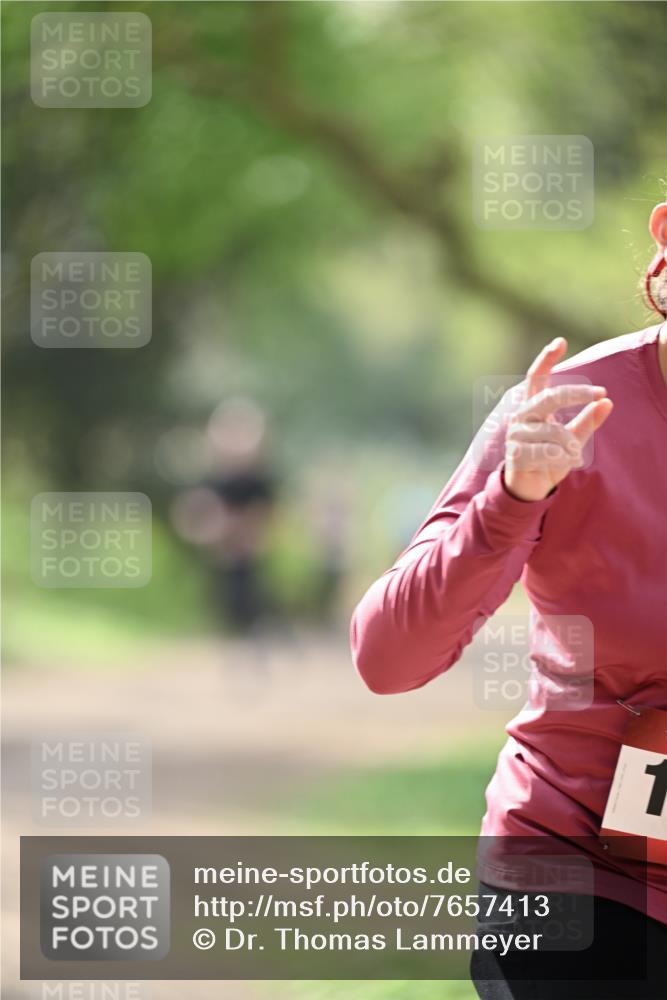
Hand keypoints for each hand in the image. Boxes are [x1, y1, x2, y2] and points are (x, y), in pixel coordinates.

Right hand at [504, 337, 612, 501]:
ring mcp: (516, 434)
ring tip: (572, 455)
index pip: (535, 378)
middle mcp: (521, 416)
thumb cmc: (550, 459)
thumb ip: (587, 421)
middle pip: (550, 396)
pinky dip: (562, 459)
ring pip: (555, 431)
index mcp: (532, 408)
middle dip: (577, 393)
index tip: (560, 341)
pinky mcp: (516, 453)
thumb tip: (607, 402)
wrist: (530, 488)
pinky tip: (561, 464)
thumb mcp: (574, 439)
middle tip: (601, 394)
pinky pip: (549, 452)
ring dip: (571, 445)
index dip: (546, 359)